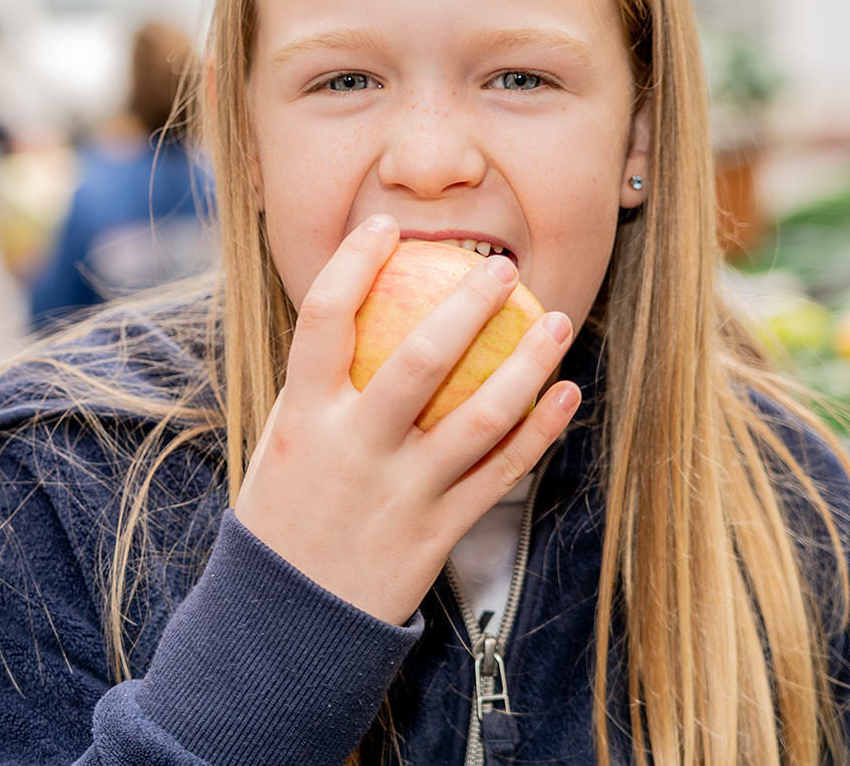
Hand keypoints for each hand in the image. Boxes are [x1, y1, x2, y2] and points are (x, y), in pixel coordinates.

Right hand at [233, 215, 580, 625]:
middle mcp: (352, 449)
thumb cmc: (286, 513)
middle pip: (417, 361)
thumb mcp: (283, 441)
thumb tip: (360, 313)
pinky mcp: (436, 533)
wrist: (288, 622)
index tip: (386, 227)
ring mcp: (399, 493)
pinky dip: (539, 432)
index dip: (354, 262)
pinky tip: (566, 396)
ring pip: (478, 419)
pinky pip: (499, 475)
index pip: (324, 318)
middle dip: (465, 306)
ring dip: (526, 365)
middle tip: (501, 267)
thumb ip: (319, 386)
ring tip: (557, 321)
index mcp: (303, 415)